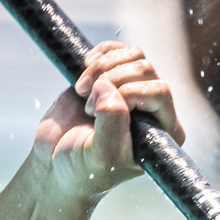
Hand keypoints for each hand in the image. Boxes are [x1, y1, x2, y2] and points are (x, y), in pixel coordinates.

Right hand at [30, 42, 183, 202]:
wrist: (55, 164)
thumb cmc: (84, 169)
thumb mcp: (102, 156)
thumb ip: (112, 124)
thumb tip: (107, 87)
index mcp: (164, 132)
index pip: (159, 92)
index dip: (127, 93)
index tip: (98, 113)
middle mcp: (153, 110)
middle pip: (145, 69)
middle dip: (111, 79)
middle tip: (88, 106)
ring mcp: (132, 91)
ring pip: (133, 56)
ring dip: (102, 67)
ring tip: (82, 90)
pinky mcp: (111, 77)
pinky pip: (117, 50)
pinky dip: (99, 54)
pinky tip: (86, 69)